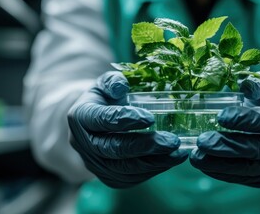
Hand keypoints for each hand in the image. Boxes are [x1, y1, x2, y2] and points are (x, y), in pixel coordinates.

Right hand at [68, 71, 187, 187]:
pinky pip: (131, 178)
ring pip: (124, 168)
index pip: (102, 120)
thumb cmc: (105, 99)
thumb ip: (112, 81)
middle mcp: (83, 143)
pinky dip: (153, 170)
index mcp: (81, 116)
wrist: (94, 124)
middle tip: (172, 141)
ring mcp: (95, 164)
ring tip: (178, 153)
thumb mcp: (105, 84)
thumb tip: (122, 86)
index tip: (150, 118)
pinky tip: (171, 160)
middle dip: (146, 146)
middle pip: (114, 149)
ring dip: (154, 162)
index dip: (125, 119)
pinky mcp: (108, 177)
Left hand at [190, 70, 259, 187]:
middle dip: (229, 147)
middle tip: (202, 141)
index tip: (221, 116)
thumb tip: (245, 86)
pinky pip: (244, 178)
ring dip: (220, 164)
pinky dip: (222, 172)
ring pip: (251, 169)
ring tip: (196, 156)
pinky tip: (203, 163)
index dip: (248, 120)